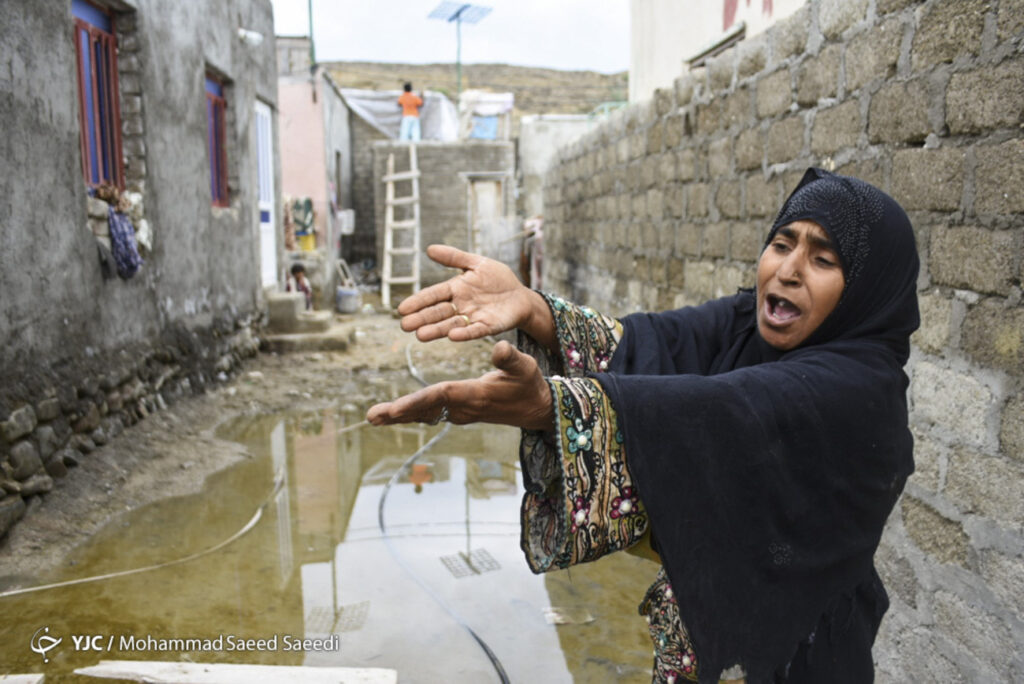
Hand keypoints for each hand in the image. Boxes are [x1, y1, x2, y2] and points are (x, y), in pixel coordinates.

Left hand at [366, 341, 553, 430]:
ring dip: (399, 416)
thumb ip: (511, 358)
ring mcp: (461, 412)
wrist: (536, 409)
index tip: (393, 408)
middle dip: (398, 414)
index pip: (441, 396)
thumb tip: (500, 345)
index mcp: (475, 394)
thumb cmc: (530, 384)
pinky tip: (395, 414)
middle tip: (371, 416)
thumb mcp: (525, 367)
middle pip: (426, 410)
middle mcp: (464, 407)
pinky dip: (412, 413)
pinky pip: (431, 413)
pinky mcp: (461, 412)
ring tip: (373, 417)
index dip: (417, 401)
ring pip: (426, 414)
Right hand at [397, 245, 553, 347]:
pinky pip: (475, 330)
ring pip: (451, 324)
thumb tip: (429, 249)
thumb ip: (454, 258)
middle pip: (437, 312)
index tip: (402, 308)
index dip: (418, 302)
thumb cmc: (498, 279)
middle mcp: (460, 305)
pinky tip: (452, 336)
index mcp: (455, 289)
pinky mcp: (488, 326)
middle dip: (421, 319)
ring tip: (421, 335)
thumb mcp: (476, 263)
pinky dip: (464, 333)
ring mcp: (473, 317)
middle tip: (405, 325)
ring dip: (436, 330)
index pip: (433, 295)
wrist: (520, 296)